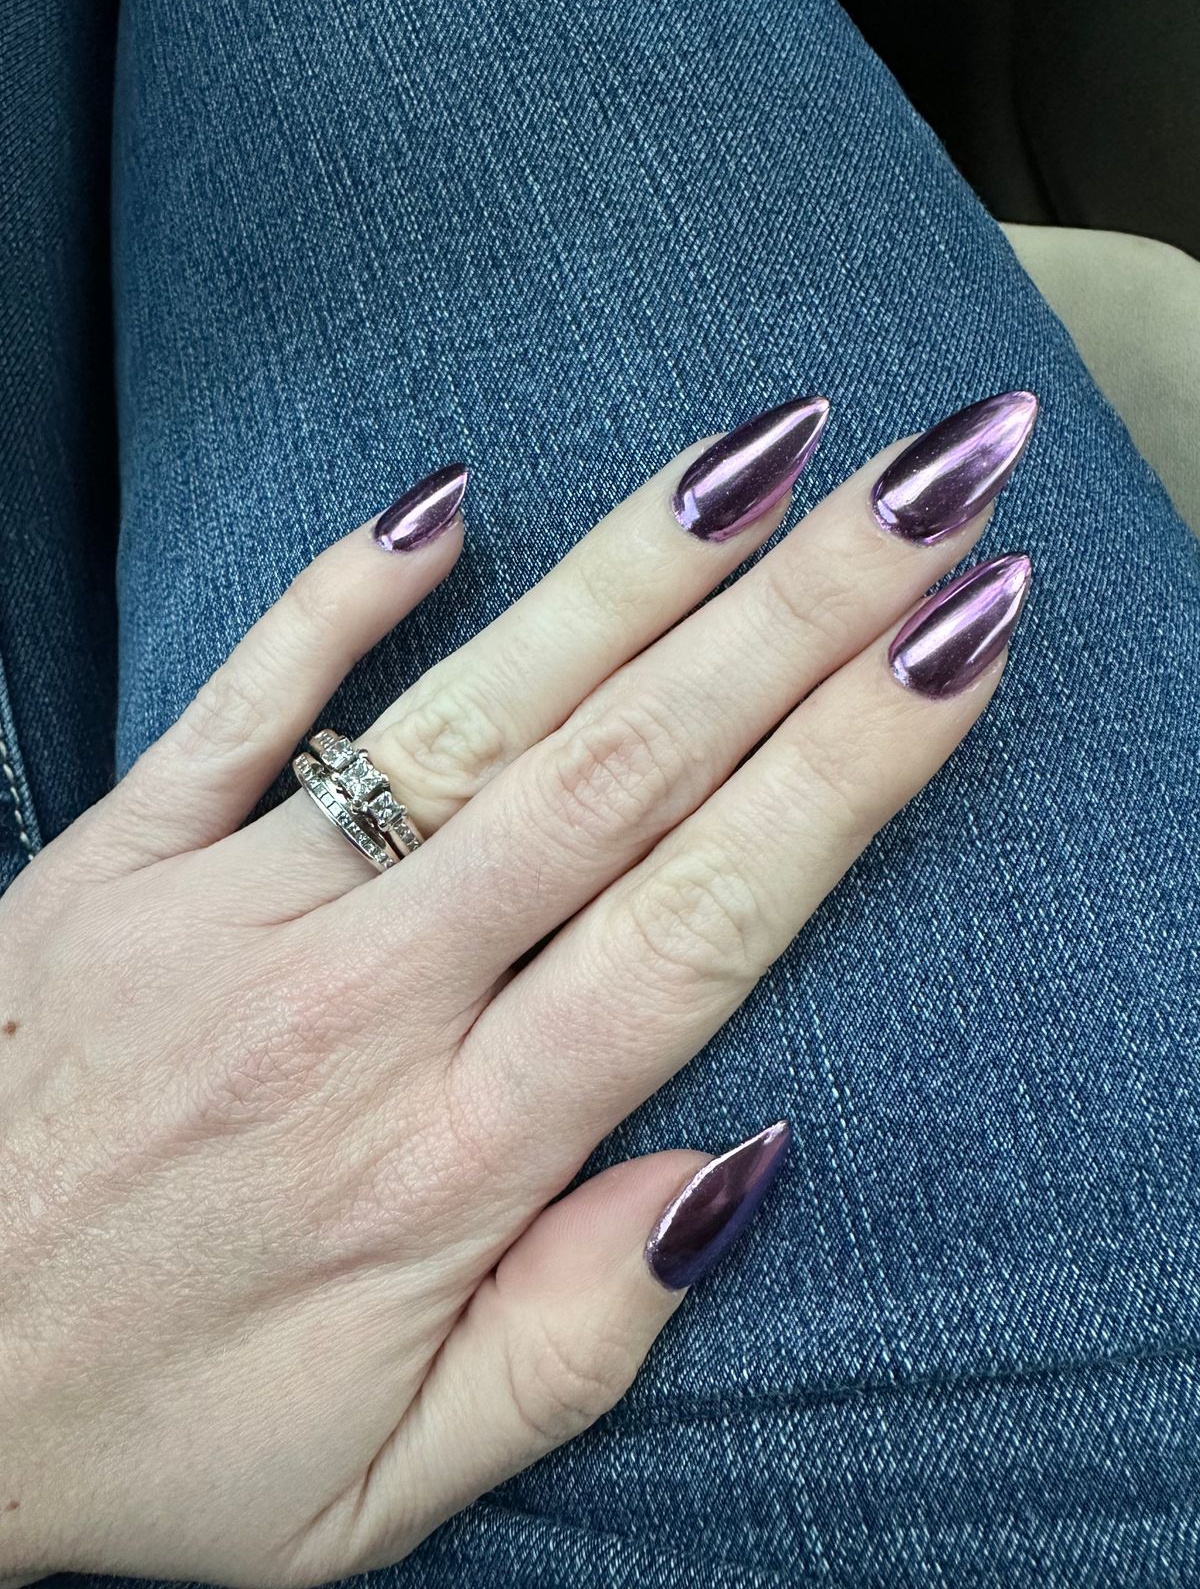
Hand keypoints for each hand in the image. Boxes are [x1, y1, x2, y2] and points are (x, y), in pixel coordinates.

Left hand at [0, 393, 1034, 1585]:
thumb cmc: (151, 1439)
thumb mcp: (383, 1487)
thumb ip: (575, 1340)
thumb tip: (733, 1169)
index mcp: (449, 1160)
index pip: (697, 924)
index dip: (842, 775)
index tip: (953, 644)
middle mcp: (359, 1006)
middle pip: (622, 778)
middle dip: (798, 618)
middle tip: (927, 481)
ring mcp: (228, 912)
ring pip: (468, 714)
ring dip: (629, 574)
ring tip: (762, 453)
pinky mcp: (113, 860)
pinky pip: (244, 698)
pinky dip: (345, 593)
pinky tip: (448, 496)